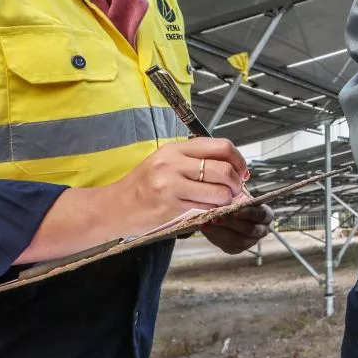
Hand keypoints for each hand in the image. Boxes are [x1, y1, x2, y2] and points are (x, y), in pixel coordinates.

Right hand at [106, 137, 248, 237]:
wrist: (115, 207)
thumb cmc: (144, 184)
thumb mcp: (167, 161)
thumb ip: (196, 160)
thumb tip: (233, 167)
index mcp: (175, 149)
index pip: (221, 147)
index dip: (238, 160)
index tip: (242, 170)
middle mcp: (173, 164)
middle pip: (223, 170)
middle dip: (236, 182)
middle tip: (236, 189)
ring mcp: (171, 186)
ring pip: (218, 191)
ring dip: (227, 199)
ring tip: (222, 200)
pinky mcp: (171, 207)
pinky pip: (206, 208)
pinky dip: (214, 210)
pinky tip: (209, 209)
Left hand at [203, 204, 274, 253]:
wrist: (229, 213)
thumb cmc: (236, 201)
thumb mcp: (239, 196)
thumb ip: (238, 198)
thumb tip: (235, 201)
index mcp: (266, 215)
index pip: (260, 215)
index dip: (248, 213)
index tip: (235, 211)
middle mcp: (261, 230)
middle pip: (249, 230)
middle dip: (231, 224)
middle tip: (215, 218)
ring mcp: (250, 242)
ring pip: (237, 241)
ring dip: (220, 232)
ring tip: (205, 224)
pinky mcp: (237, 249)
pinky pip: (227, 245)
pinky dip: (214, 237)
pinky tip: (205, 229)